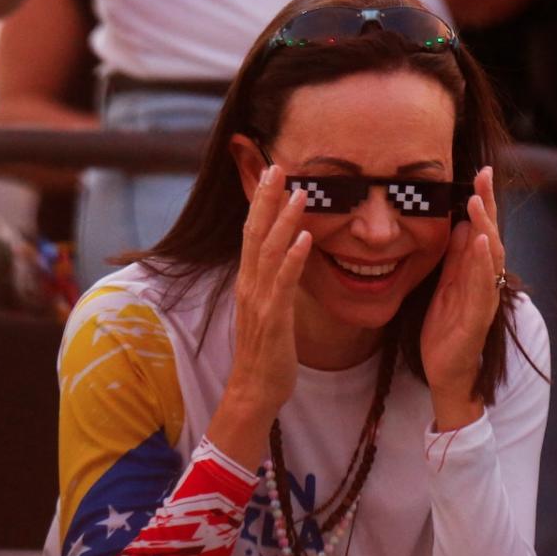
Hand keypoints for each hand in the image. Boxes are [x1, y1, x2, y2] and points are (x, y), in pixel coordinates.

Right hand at [208, 166, 310, 468]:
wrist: (255, 390)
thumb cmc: (266, 350)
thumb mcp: (269, 307)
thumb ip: (273, 280)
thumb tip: (286, 255)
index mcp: (249, 280)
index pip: (253, 232)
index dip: (261, 201)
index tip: (273, 171)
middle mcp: (249, 284)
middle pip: (255, 232)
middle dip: (266, 198)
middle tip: (278, 166)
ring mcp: (259, 301)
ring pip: (269, 252)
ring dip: (284, 221)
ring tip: (299, 193)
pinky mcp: (273, 319)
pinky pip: (283, 283)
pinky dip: (293, 259)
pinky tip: (306, 239)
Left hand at [421, 168, 505, 429]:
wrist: (447, 373)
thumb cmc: (446, 330)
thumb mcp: (444, 286)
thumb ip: (453, 258)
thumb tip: (460, 223)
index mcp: (475, 271)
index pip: (481, 229)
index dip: (484, 201)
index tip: (482, 172)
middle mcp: (486, 281)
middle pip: (490, 235)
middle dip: (488, 205)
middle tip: (484, 175)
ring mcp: (484, 298)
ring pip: (490, 257)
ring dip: (485, 227)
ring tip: (477, 202)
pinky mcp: (478, 318)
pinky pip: (482, 285)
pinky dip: (481, 261)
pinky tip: (479, 241)